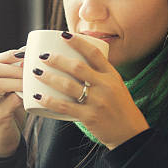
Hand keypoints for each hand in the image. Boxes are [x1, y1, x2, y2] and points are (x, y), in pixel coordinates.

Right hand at [0, 47, 25, 156]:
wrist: (1, 144)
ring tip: (31, 82)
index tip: (26, 53)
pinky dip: (21, 97)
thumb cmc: (10, 115)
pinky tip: (32, 97)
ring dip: (18, 81)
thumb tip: (34, 61)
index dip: (9, 55)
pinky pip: (8, 103)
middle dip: (15, 67)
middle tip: (31, 70)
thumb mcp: (12, 94)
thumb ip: (18, 79)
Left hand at [31, 34, 148, 149]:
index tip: (63, 35)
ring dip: (49, 77)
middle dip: (57, 60)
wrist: (131, 133)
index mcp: (112, 75)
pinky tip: (38, 95)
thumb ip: (99, 74)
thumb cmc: (120, 107)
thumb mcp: (116, 85)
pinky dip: (49, 100)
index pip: (94, 53)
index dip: (78, 42)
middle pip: (77, 67)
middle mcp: (105, 86)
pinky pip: (64, 107)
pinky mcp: (89, 117)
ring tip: (36, 72)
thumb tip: (76, 60)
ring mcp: (97, 102)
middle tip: (43, 56)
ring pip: (68, 85)